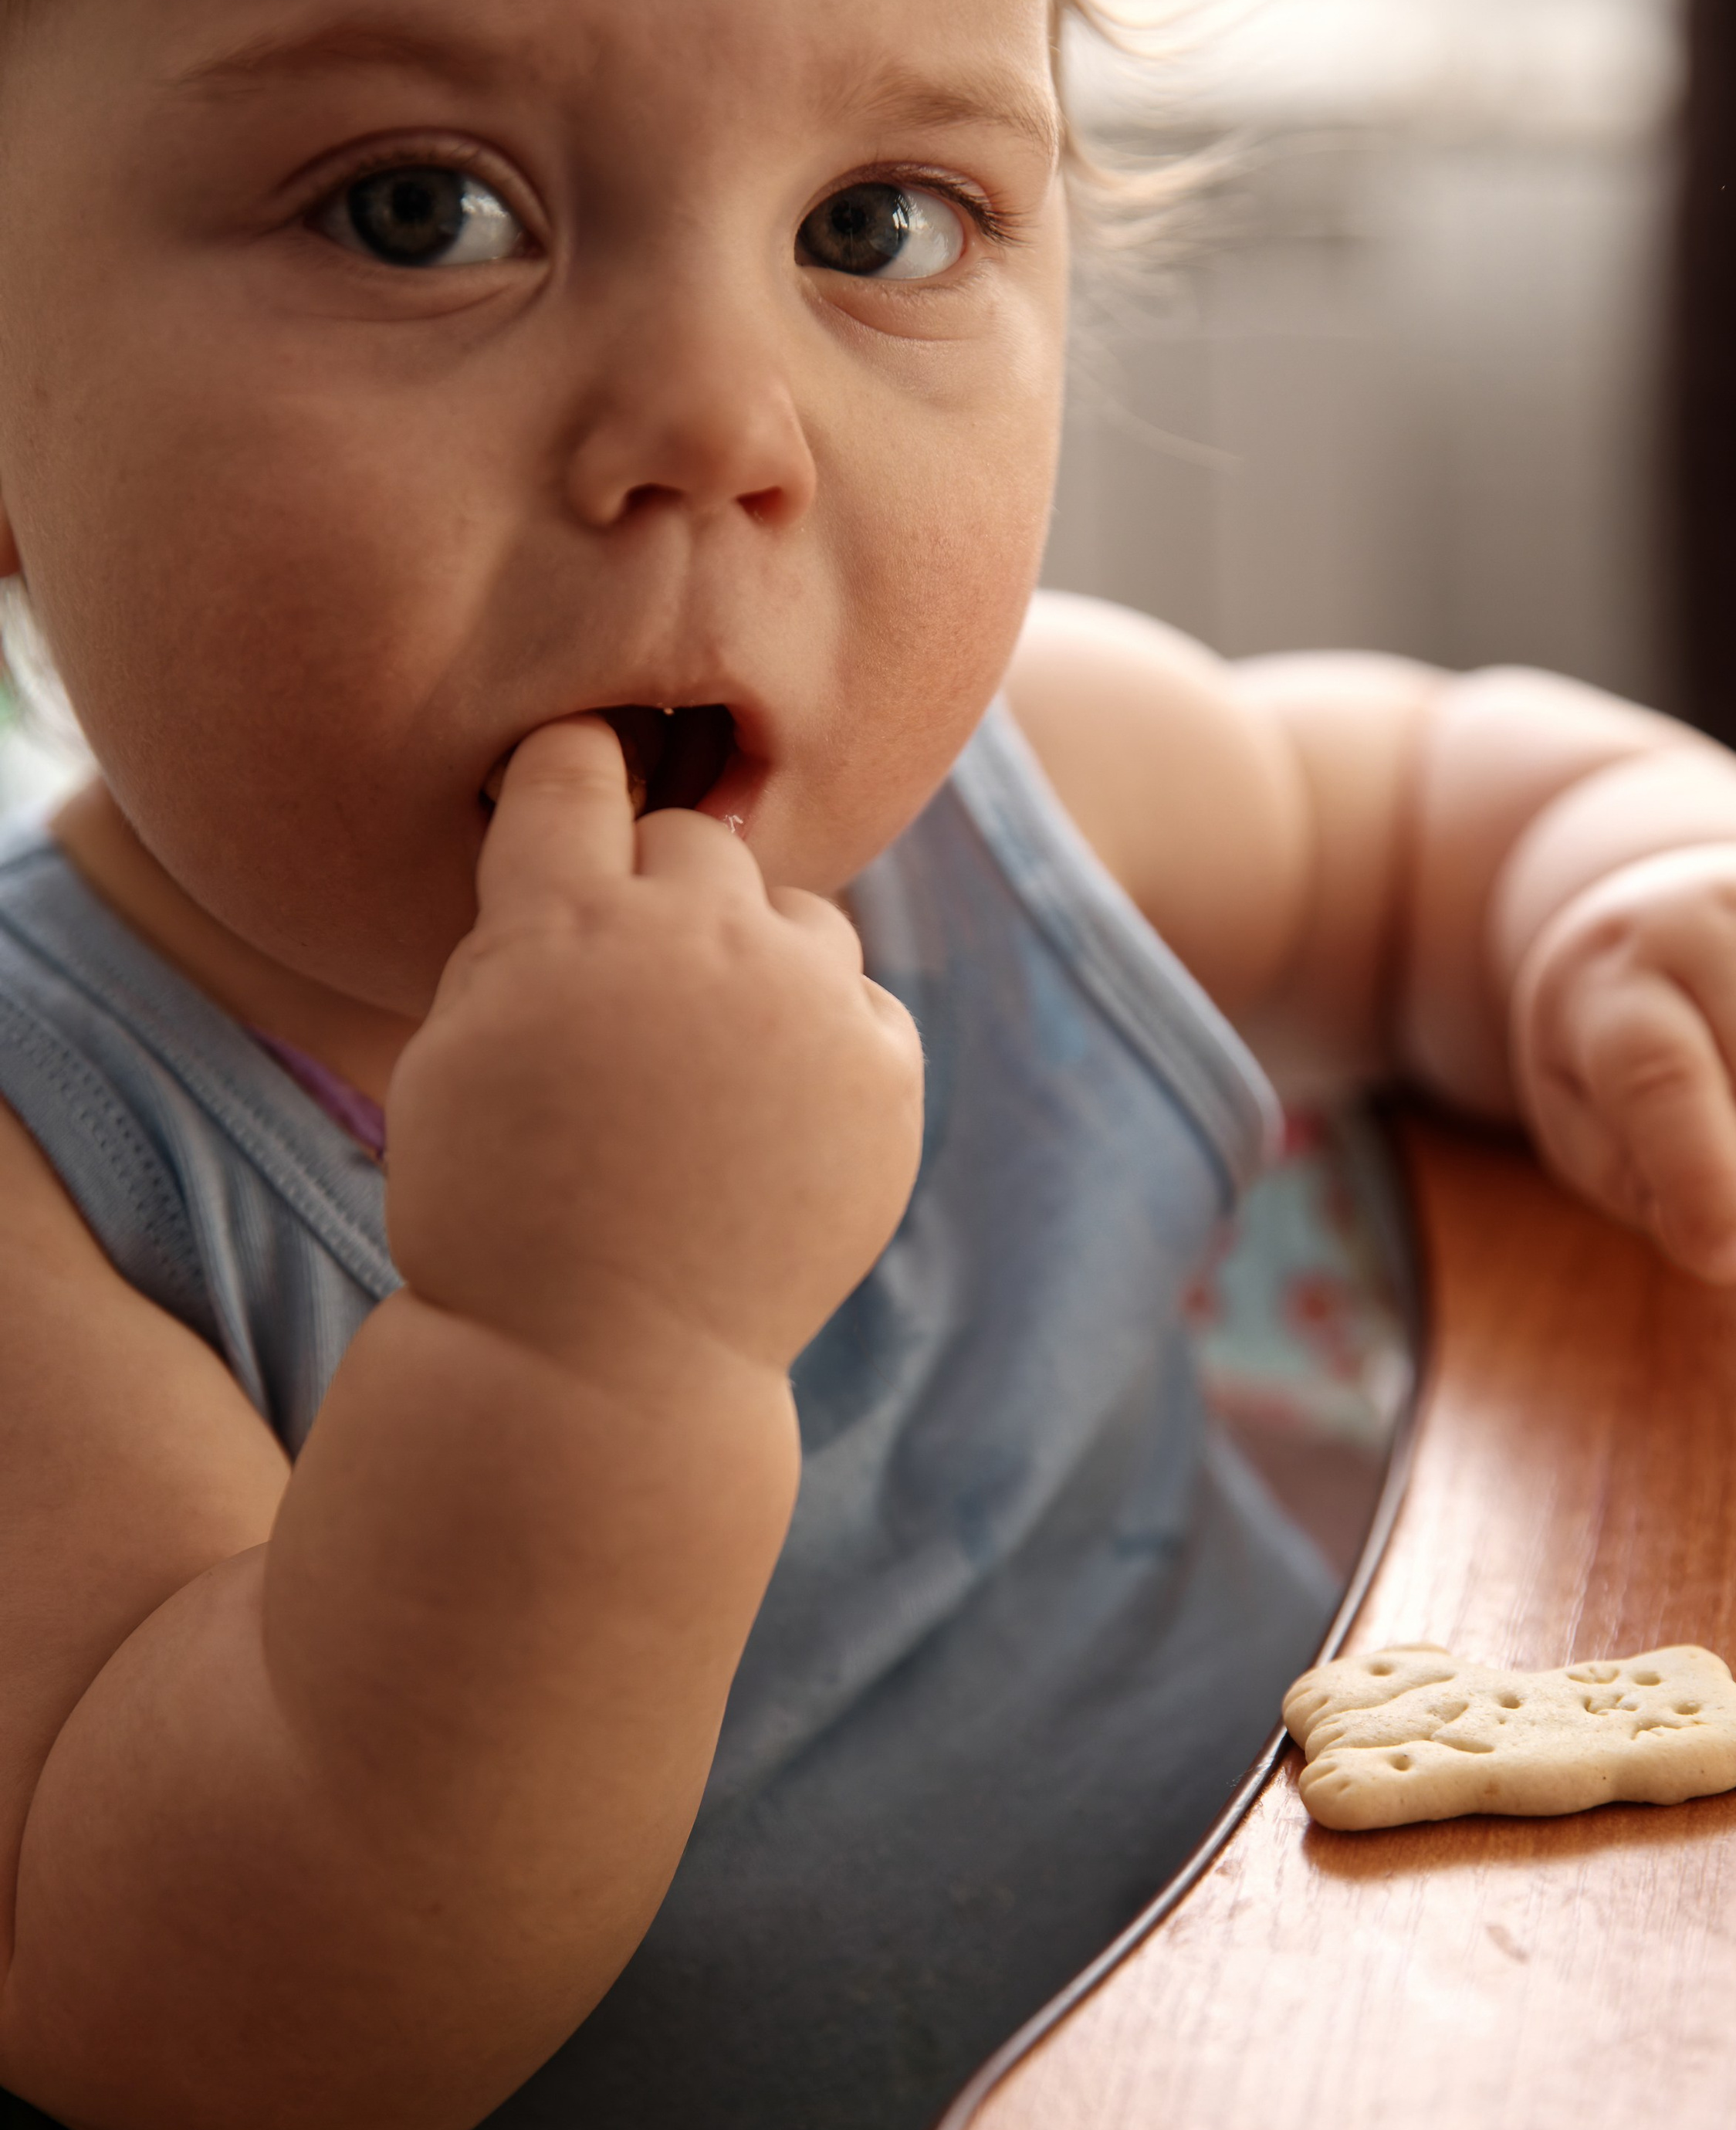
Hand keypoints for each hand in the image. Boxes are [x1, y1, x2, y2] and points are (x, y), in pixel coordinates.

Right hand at [383, 718, 923, 1376]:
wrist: (597, 1364)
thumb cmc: (496, 1211)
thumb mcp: (457, 1046)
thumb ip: (526, 932)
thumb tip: (595, 846)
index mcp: (562, 917)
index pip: (574, 765)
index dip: (571, 782)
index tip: (574, 806)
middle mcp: (695, 936)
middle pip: (696, 842)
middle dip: (664, 899)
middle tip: (634, 1008)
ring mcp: (802, 1001)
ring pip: (799, 916)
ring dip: (758, 965)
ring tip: (711, 1076)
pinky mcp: (884, 1071)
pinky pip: (863, 1006)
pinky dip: (826, 1048)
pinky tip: (771, 1128)